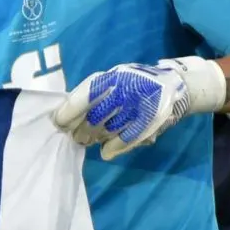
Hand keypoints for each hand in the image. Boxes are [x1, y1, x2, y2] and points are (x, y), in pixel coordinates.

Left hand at [52, 62, 190, 160]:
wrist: (170, 84)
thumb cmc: (130, 83)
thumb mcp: (109, 81)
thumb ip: (89, 96)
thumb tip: (65, 117)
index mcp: (108, 79)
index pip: (81, 99)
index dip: (67, 114)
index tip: (58, 123)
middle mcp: (121, 92)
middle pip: (92, 119)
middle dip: (81, 130)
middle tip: (76, 136)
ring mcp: (136, 108)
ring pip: (106, 131)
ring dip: (95, 138)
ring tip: (91, 139)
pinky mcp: (148, 122)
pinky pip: (125, 140)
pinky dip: (112, 147)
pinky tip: (106, 150)